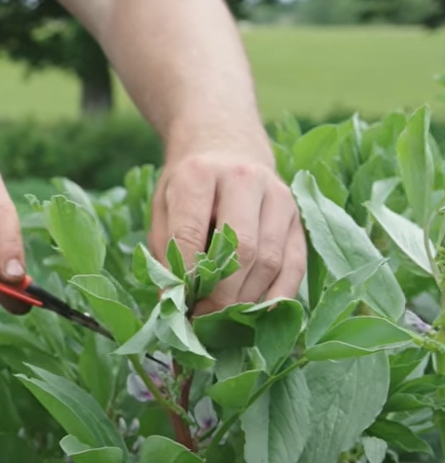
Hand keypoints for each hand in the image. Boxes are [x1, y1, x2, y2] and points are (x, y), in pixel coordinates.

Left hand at [149, 143, 305, 315]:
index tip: (180, 303)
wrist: (225, 144)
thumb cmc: (189, 183)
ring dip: (246, 299)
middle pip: (241, 250)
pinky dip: (277, 295)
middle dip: (220, 294)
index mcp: (200, 174)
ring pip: (269, 261)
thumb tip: (173, 303)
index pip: (193, 234)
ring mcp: (279, 196)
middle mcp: (244, 180)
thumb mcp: (163, 206)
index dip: (187, 276)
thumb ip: (165, 253)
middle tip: (203, 318)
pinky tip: (259, 314)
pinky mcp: (298, 216)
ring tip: (223, 318)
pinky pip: (295, 264)